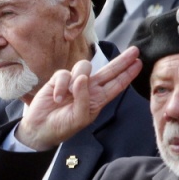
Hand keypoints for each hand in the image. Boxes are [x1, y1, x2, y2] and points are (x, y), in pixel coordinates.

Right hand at [16, 46, 141, 150]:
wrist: (40, 128)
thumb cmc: (62, 126)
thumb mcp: (79, 118)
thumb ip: (84, 99)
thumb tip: (83, 78)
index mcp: (97, 99)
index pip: (116, 85)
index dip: (127, 74)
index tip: (139, 63)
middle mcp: (88, 88)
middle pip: (108, 71)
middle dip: (122, 61)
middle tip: (134, 51)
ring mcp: (74, 82)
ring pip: (84, 66)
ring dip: (77, 79)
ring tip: (67, 95)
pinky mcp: (59, 79)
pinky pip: (64, 73)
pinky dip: (61, 86)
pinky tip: (57, 98)